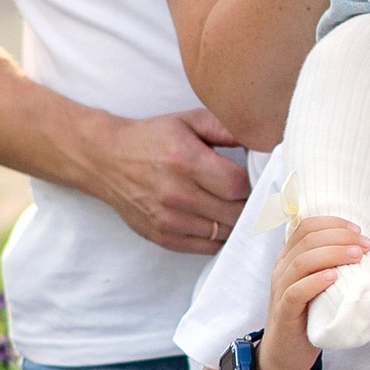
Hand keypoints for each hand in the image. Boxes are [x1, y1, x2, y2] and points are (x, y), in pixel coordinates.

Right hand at [88, 107, 250, 253]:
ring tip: (232, 205)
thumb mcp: (189, 121)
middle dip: (247, 204)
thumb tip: (264, 140)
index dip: (251, 182)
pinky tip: (217, 220)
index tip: (251, 176)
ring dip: (235, 222)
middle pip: (234, 212)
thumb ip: (226, 128)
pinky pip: (206, 247)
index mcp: (185, 161)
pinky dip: (218, 236)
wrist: (105, 160)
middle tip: (248, 193)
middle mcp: (176, 194)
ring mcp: (168, 220)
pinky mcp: (162, 237)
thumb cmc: (151, 138)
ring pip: (224, 233)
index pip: (237, 185)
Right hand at [263, 213, 369, 369]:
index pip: (306, 227)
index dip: (333, 224)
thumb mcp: (321, 288)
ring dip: (332, 254)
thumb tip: (369, 253)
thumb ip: (337, 269)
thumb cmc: (308, 318)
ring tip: (356, 256)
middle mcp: (282, 269)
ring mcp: (280, 290)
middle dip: (339, 237)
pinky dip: (315, 281)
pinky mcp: (284, 311)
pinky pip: (296, 291)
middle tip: (364, 245)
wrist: (285, 354)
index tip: (358, 231)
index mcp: (289, 259)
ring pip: (302, 261)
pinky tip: (333, 277)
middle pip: (307, 240)